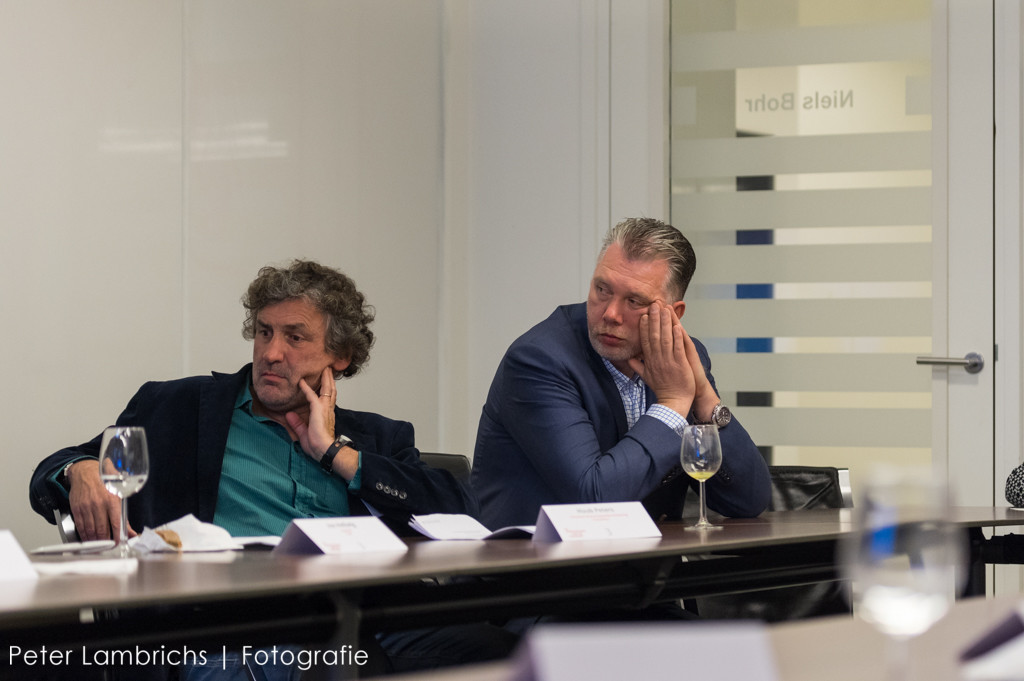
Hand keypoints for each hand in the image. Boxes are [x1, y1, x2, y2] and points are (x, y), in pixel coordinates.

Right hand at [66, 459, 135, 540]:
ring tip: (98, 545)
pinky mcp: (77, 509)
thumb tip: (132, 532)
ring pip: (90, 530)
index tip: (117, 543)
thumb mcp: (119, 494)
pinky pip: (80, 526)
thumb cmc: (104, 482)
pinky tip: (88, 539)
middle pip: (102, 529)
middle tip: (108, 546)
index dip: (116, 536)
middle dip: (105, 541)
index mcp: (112, 500)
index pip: (116, 523)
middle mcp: (99, 504)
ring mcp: (86, 507)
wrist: (85, 471)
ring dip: (94, 541)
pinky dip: (84, 535)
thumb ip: (124, 515)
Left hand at [286, 366, 337, 460]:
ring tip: (325, 369)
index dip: (328, 390)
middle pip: (331, 390)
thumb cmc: (318, 446)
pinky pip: (311, 395)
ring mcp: (324, 409)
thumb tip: (288, 415)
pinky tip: (301, 382)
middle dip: (330, 379)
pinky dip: (306, 388)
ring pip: (327, 389)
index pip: (328, 399)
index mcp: (326, 415)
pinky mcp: (318, 410)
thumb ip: (297, 424)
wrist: (324, 449)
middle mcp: (328, 410)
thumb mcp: (304, 434)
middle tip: (329, 369)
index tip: (326, 382)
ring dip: (325, 378)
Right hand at [628, 301, 713, 417]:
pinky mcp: (679, 364)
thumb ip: (638, 366)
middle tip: (654, 304)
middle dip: (654, 318)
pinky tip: (677, 325)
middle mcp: (657, 359)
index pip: (645, 340)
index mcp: (650, 361)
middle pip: (654, 335)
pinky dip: (677, 336)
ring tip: (665, 309)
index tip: (644, 314)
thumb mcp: (646, 377)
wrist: (673, 402)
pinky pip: (677, 348)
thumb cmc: (662, 389)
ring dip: (665, 322)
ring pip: (666, 338)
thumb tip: (628, 359)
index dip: (644, 326)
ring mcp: (668, 361)